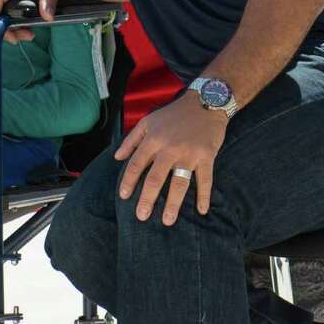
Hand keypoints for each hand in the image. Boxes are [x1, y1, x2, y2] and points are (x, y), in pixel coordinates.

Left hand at [114, 90, 228, 222]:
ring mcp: (189, 154)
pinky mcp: (207, 156)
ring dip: (173, 204)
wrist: (205, 102)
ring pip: (179, 183)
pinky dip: (204, 195)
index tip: (124, 196)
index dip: (129, 181)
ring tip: (167, 220)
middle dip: (147, 199)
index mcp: (153, 139)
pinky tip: (202, 210)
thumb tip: (117, 158)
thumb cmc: (174, 114)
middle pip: (156, 178)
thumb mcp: (148, 121)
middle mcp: (169, 148)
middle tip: (141, 216)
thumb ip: (131, 140)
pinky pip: (205, 180)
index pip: (137, 164)